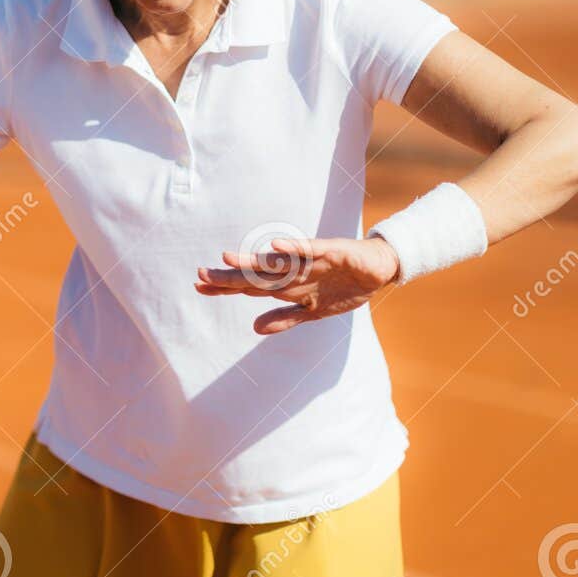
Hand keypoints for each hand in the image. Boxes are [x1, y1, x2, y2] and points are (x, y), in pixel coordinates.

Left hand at [195, 235, 400, 334]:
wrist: (379, 268)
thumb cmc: (343, 286)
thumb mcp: (313, 311)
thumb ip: (285, 318)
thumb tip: (254, 328)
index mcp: (287, 285)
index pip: (249, 287)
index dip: (225, 287)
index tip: (198, 287)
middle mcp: (293, 271)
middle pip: (256, 275)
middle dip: (230, 277)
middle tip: (200, 275)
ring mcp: (310, 260)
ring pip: (277, 263)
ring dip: (253, 261)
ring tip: (227, 259)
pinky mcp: (330, 252)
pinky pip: (310, 250)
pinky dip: (294, 249)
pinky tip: (274, 248)